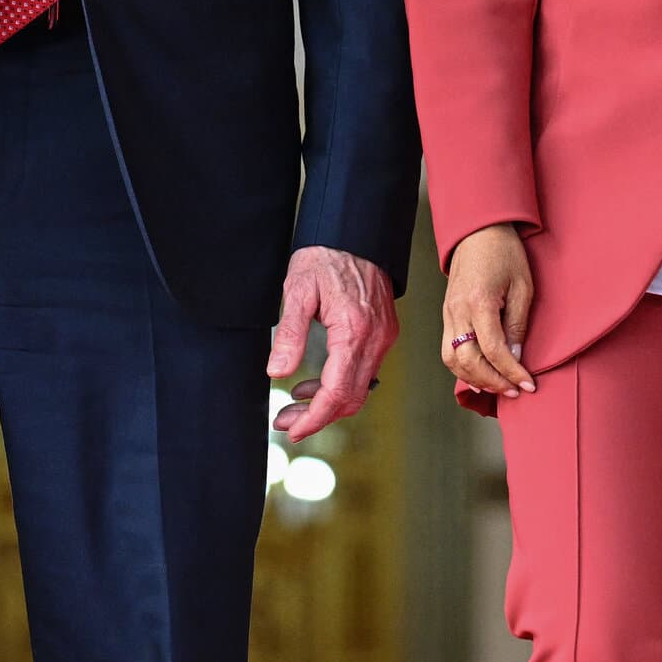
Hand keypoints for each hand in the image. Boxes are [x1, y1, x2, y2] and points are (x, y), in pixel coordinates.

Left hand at [266, 246, 396, 443]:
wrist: (356, 232)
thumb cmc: (325, 256)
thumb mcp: (298, 290)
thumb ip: (289, 333)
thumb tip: (277, 372)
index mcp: (354, 330)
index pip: (337, 392)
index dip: (314, 418)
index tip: (291, 430)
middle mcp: (375, 338)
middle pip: (351, 398)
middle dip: (318, 417)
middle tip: (286, 421)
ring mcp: (383, 336)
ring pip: (360, 388)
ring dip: (328, 403)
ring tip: (294, 405)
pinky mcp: (384, 331)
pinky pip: (366, 370)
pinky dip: (341, 384)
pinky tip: (315, 382)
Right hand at [442, 224, 535, 399]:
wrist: (479, 230)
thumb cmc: (505, 253)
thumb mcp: (522, 286)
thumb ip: (517, 325)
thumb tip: (515, 358)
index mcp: (479, 302)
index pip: (494, 351)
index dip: (512, 373)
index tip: (529, 385)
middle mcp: (457, 310)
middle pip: (468, 362)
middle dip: (493, 382)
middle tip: (515, 390)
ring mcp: (448, 312)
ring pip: (452, 360)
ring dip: (475, 379)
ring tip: (499, 386)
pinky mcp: (446, 313)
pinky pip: (448, 349)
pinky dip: (462, 368)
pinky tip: (479, 375)